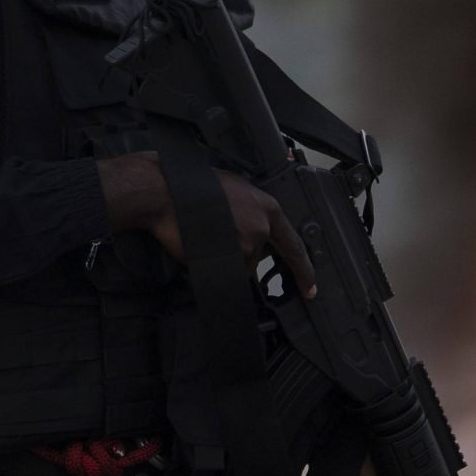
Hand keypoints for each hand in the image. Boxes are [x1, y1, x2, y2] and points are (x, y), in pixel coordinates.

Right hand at [97, 153, 317, 297]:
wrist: (164, 192)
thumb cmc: (190, 187)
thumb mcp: (232, 190)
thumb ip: (249, 210)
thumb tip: (249, 227)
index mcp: (266, 206)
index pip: (294, 244)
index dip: (304, 269)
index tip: (311, 287)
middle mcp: (263, 224)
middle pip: (257, 256)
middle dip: (236, 252)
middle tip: (216, 239)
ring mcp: (249, 240)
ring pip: (238, 265)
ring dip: (222, 257)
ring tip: (202, 233)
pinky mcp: (231, 253)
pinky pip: (224, 271)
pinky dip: (211, 263)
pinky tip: (198, 243)